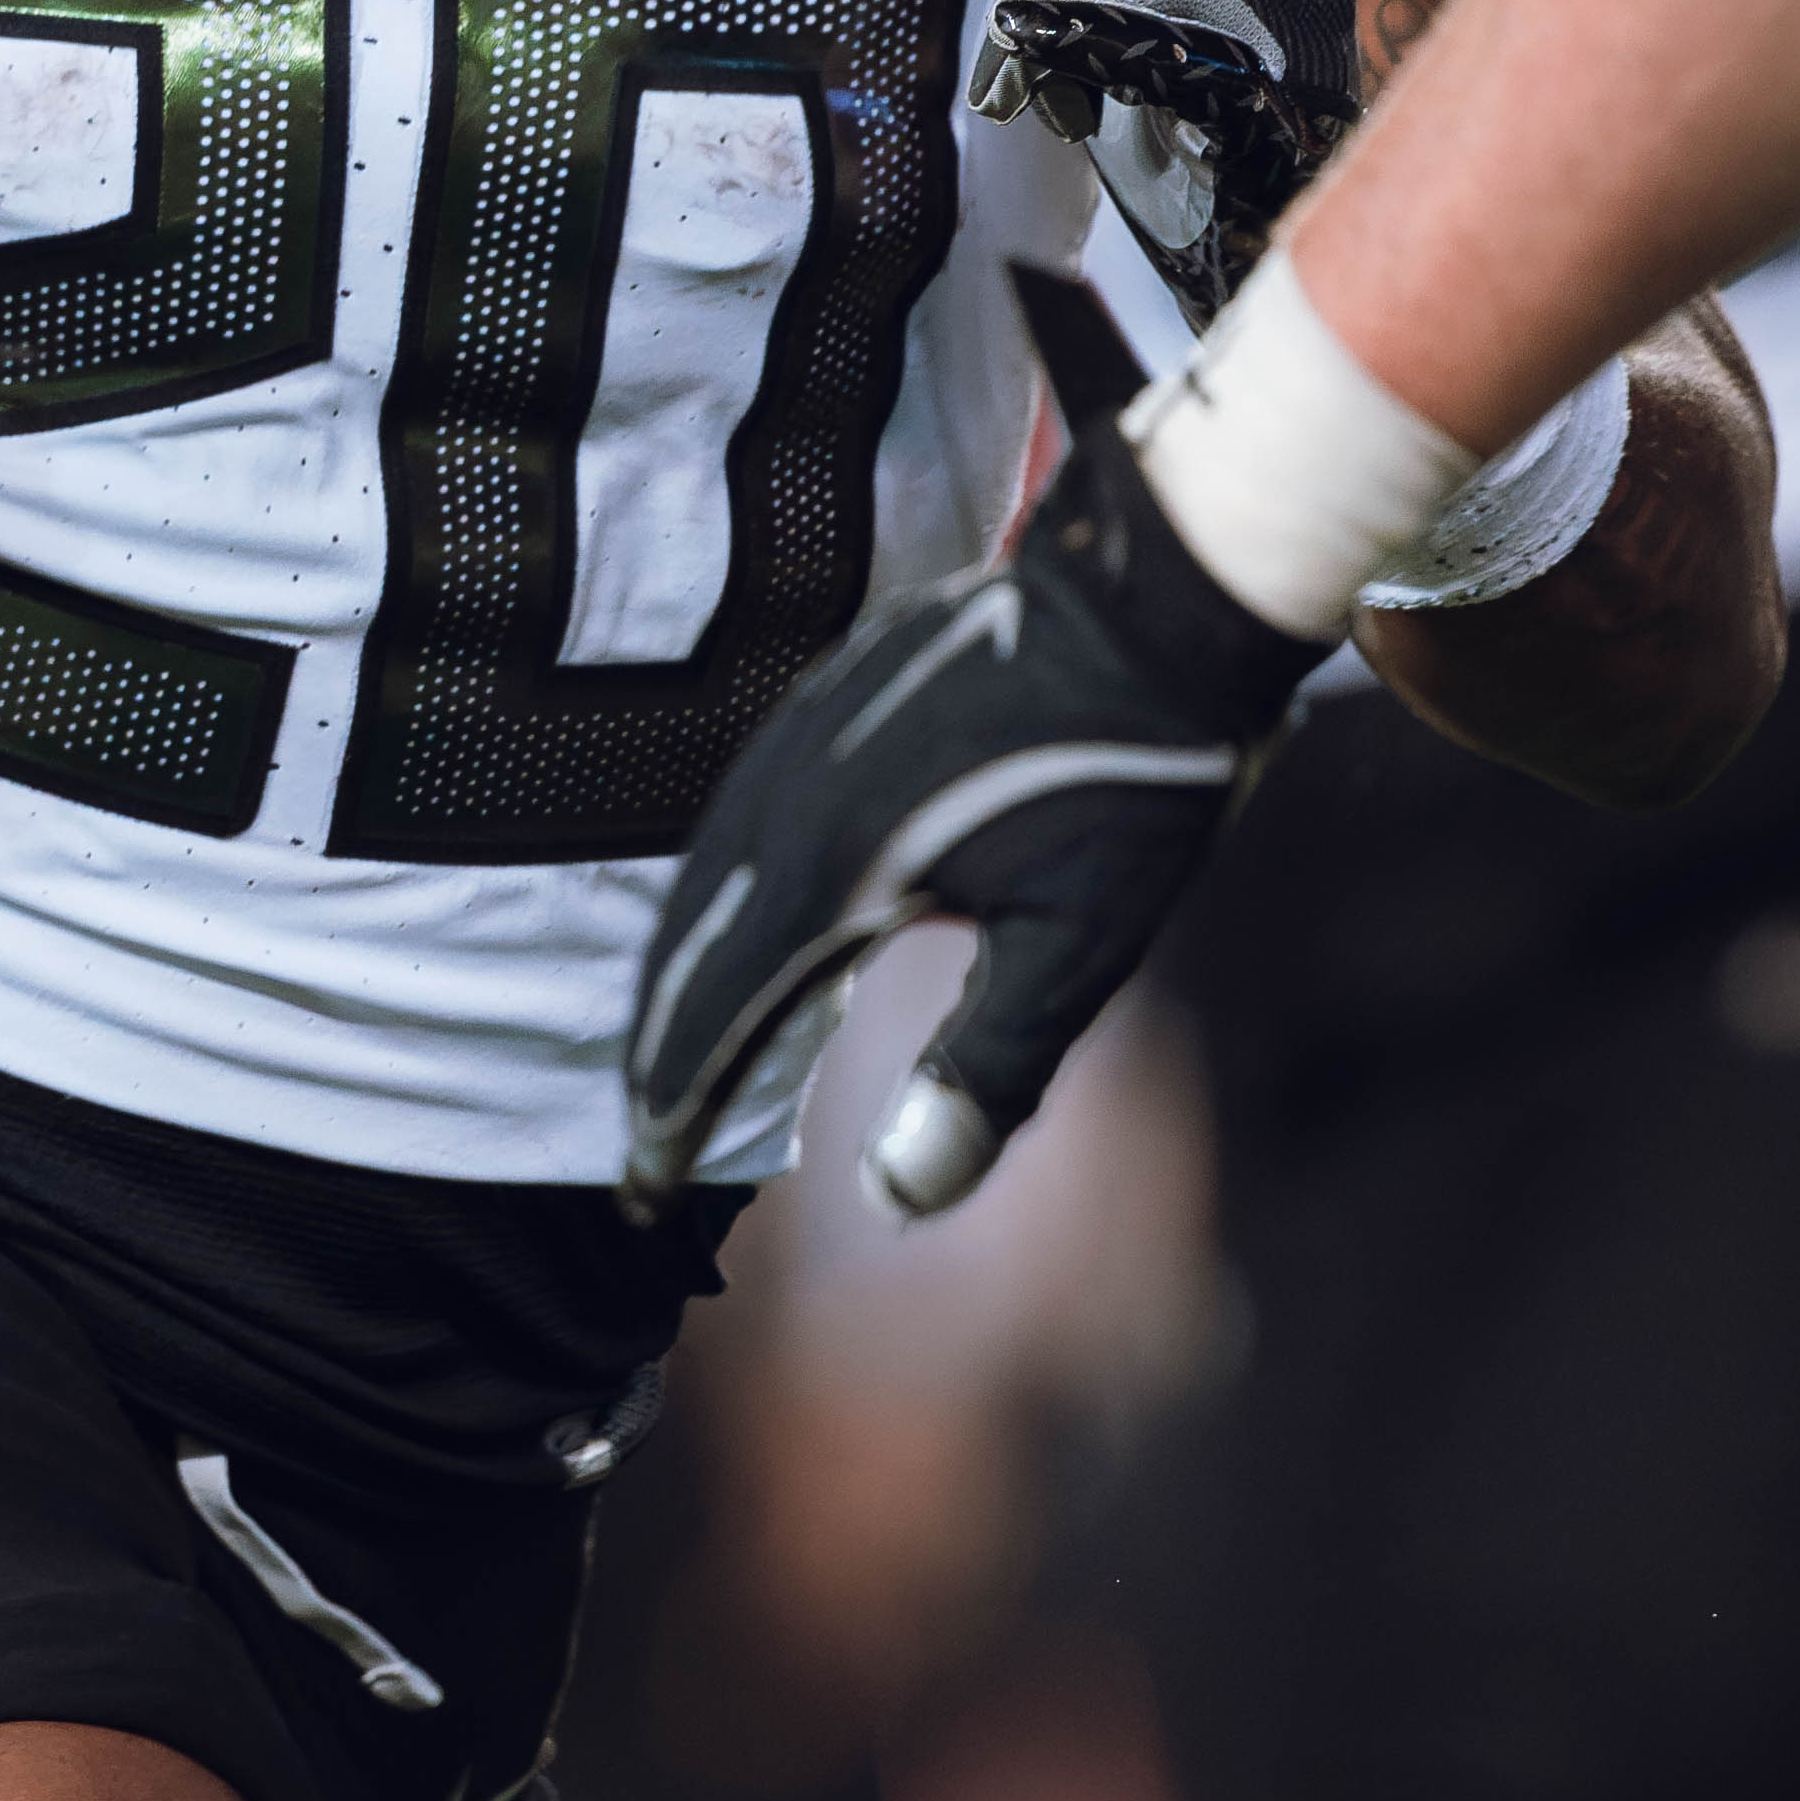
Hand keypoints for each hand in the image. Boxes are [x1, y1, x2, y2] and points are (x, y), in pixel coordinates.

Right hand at [621, 269, 1320, 1214]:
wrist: (1155, 597)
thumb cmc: (1135, 779)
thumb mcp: (1078, 947)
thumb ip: (983, 1073)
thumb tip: (897, 1203)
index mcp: (834, 870)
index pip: (716, 1016)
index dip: (674, 1113)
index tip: (650, 1195)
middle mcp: (788, 801)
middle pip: (683, 953)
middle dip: (656, 1058)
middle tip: (643, 1151)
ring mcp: (798, 740)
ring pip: (698, 882)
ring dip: (674, 979)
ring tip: (671, 1054)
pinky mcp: (824, 704)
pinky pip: (730, 822)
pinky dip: (711, 900)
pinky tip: (737, 920)